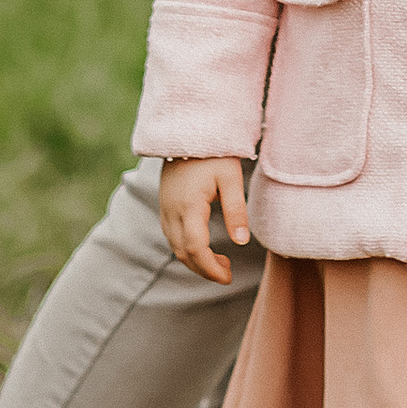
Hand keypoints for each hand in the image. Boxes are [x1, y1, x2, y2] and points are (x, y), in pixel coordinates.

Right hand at [160, 157, 249, 280]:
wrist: (188, 129)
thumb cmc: (214, 152)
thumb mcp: (231, 178)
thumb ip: (236, 210)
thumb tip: (242, 242)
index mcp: (189, 205)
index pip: (196, 248)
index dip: (210, 268)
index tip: (228, 277)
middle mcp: (172, 210)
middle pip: (183, 253)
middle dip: (204, 269)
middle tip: (227, 272)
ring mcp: (165, 208)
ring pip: (175, 247)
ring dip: (195, 260)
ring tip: (220, 261)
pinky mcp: (164, 205)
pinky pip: (171, 236)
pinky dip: (186, 249)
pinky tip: (203, 247)